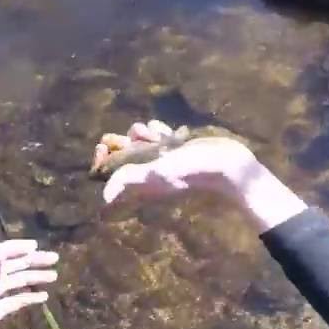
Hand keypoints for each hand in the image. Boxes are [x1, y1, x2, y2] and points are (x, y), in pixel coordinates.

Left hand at [0, 239, 58, 328]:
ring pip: (9, 285)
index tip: (35, 245)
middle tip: (54, 258)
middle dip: (29, 261)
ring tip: (54, 276)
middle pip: (6, 267)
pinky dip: (24, 299)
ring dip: (30, 279)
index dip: (14, 248)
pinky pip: (8, 304)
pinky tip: (40, 299)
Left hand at [99, 120, 305, 232]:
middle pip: (119, 158)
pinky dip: (158, 130)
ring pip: (138, 144)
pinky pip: (158, 137)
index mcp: (140, 185)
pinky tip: (167, 132)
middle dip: (121, 142)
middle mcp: (148, 176)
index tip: (104, 148)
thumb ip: (130, 180)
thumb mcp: (158, 174)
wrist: (228, 166)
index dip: (101, 163)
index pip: (108, 179)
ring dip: (140, 133)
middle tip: (133, 138)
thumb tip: (104, 198)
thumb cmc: (192, 171)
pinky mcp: (176, 151)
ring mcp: (162, 163)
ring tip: (154, 134)